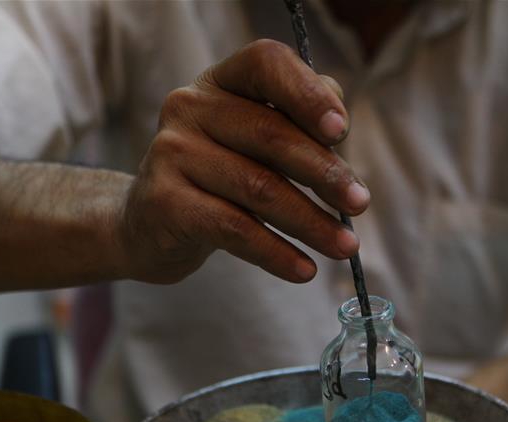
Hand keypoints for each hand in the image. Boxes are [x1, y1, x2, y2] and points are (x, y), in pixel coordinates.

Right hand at [119, 39, 367, 284]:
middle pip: (271, 134)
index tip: (342, 131)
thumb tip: (339, 125)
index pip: (266, 64)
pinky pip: (235, 230)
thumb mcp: (255, 142)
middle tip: (360, 204)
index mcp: (220, 82)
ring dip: (311, 222)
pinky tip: (304, 270)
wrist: (148, 224)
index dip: (308, 93)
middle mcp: (189, 107)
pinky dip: (277, 253)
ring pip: (259, 188)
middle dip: (325, 173)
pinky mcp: (165, 203)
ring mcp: (172, 153)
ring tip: (345, 247)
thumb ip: (298, 122)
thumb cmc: (219, 178)